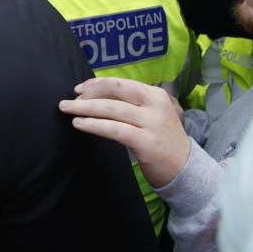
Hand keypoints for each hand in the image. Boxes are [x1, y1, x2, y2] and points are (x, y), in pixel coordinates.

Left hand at [59, 78, 192, 186]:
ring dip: (85, 108)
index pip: (120, 83)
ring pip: (111, 109)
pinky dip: (93, 125)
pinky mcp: (146, 142)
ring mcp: (152, 123)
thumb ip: (130, 104)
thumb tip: (95, 96)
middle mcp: (155, 104)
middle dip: (88, 94)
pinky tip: (80, 124)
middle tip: (68, 100)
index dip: (96, 84)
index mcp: (155, 94)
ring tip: (67, 109)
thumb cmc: (161, 140)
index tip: (79, 89)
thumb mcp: (151, 115)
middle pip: (115, 91)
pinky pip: (114, 130)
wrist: (185, 168)